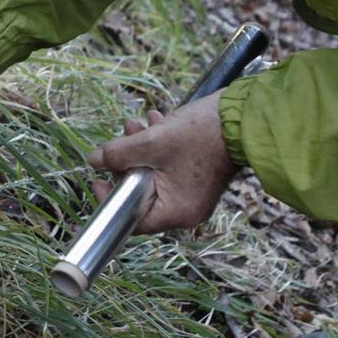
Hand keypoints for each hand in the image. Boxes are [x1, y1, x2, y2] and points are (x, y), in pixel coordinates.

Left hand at [84, 94, 235, 235]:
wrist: (243, 118)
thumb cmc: (201, 135)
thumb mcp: (152, 142)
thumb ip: (118, 154)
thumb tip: (93, 161)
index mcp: (176, 213)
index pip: (133, 219)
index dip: (112, 198)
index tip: (99, 178)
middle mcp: (186, 209)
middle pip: (141, 192)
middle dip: (127, 162)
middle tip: (122, 137)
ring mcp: (193, 192)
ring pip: (154, 174)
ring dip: (141, 148)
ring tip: (138, 124)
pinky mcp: (197, 175)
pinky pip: (169, 166)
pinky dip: (158, 147)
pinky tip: (155, 122)